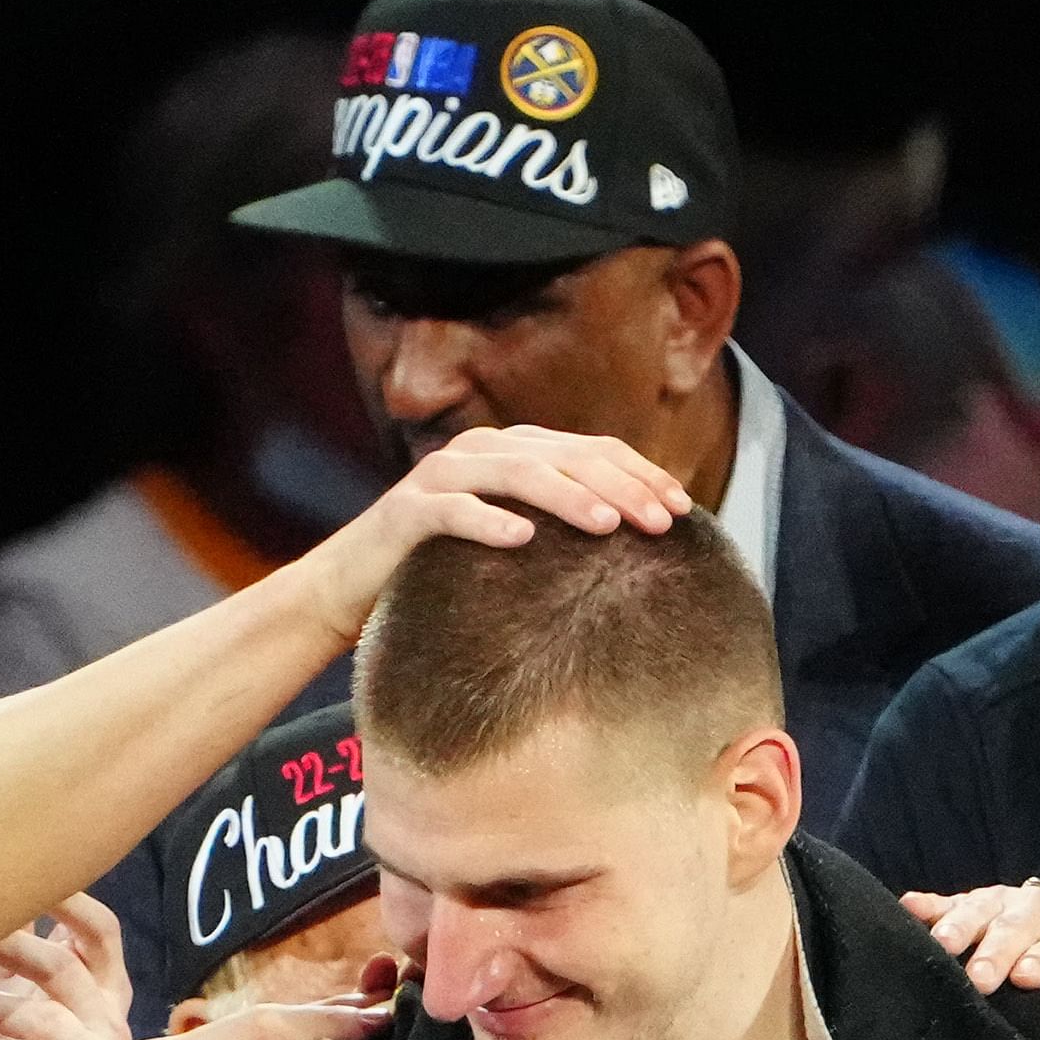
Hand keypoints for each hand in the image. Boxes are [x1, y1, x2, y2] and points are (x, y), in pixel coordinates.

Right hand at [300, 426, 689, 637]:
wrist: (353, 590)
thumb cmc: (449, 573)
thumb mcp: (517, 544)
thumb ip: (565, 529)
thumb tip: (644, 545)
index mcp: (514, 451)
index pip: (593, 450)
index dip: (642, 473)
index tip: (685, 510)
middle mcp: (481, 451)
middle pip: (564, 455)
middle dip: (620, 485)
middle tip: (663, 522)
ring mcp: (441, 476)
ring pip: (516, 473)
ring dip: (567, 496)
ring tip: (609, 525)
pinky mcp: (405, 511)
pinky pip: (452, 510)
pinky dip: (488, 521)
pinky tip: (523, 540)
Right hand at [897, 887, 1039, 1017]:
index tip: (1030, 981)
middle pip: (1027, 917)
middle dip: (1000, 946)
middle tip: (979, 980)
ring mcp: (1013, 909)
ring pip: (987, 906)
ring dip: (961, 924)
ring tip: (937, 949)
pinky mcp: (981, 913)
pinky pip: (953, 904)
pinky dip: (929, 906)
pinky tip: (906, 910)